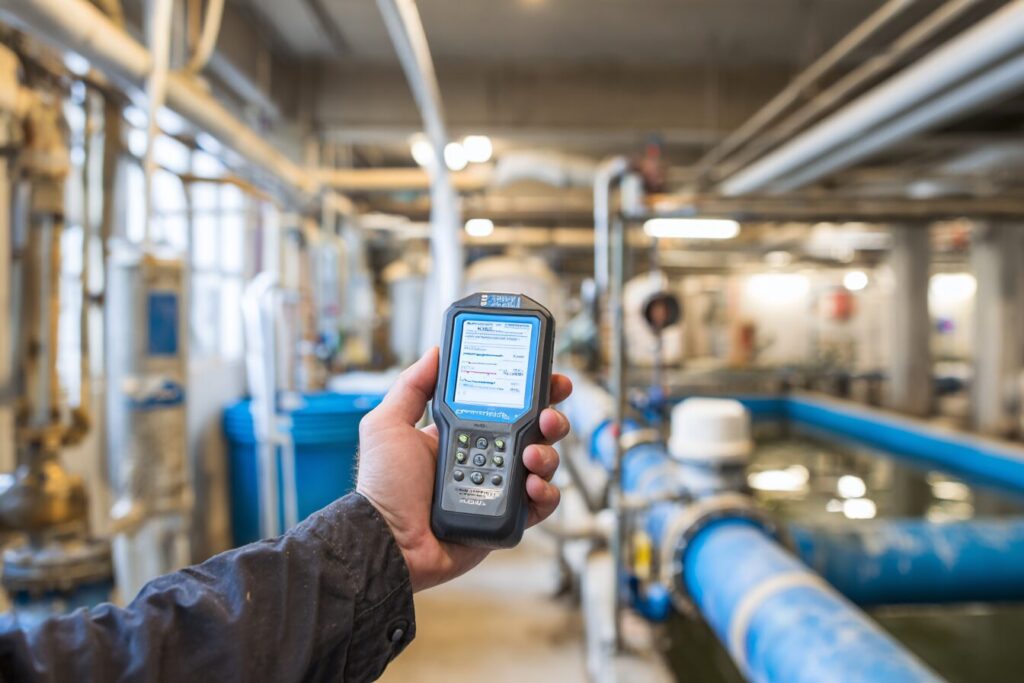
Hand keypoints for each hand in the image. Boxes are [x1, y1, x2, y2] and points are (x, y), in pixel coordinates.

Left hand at [356, 347, 571, 591]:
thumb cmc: (382, 488)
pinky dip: (545, 494)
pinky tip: (532, 487)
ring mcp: (498, 489)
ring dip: (548, 454)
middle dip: (551, 419)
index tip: (548, 379)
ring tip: (532, 455)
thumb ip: (411, 386)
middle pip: (535, 432)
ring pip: (542, 465)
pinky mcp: (505, 519)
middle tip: (548, 416)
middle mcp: (486, 458)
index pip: (506, 406)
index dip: (532, 392)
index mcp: (463, 433)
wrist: (387, 540)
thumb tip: (434, 352)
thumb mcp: (387, 425)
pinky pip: (539, 505)